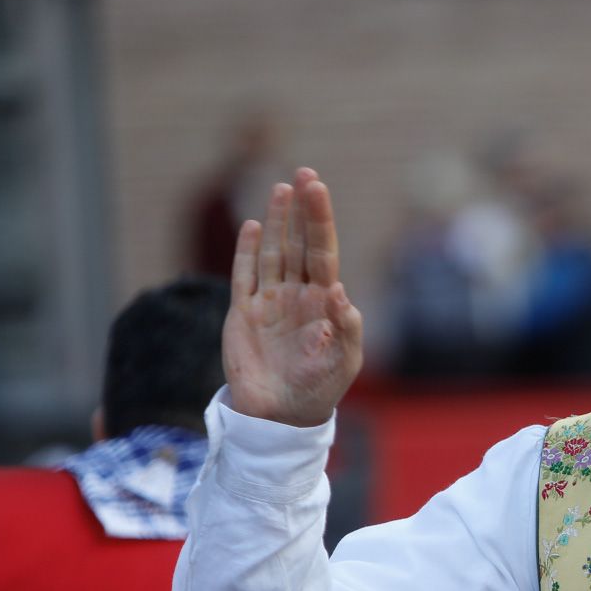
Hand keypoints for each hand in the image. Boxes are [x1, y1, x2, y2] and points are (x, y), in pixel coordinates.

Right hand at [225, 168, 363, 427]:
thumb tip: (339, 290)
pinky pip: (245, 275)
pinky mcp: (243, 313)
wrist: (281, 416)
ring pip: (274, 252)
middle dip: (302, 211)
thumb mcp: (344, 360)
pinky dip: (248, 251)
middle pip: (300, 243)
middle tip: (304, 175)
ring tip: (281, 189)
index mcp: (324, 301)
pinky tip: (254, 227)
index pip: (323, 251)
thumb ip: (346, 327)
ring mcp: (270, 301)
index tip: (317, 189)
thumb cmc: (320, 388)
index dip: (321, 220)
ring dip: (278, 221)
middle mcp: (298, 294)